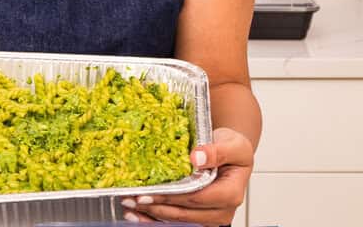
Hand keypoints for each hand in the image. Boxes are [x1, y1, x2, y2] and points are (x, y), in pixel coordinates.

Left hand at [121, 127, 252, 225]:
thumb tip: (197, 157)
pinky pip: (177, 221)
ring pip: (178, 221)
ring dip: (152, 215)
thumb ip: (216, 151)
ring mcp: (210, 217)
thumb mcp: (232, 143)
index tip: (146, 192)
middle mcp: (222, 211)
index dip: (169, 197)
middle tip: (130, 199)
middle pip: (183, 213)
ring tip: (130, 206)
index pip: (195, 198)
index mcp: (231, 194)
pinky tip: (139, 214)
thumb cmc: (232, 147)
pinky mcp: (200, 218)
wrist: (231, 153)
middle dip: (155, 207)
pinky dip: (156, 218)